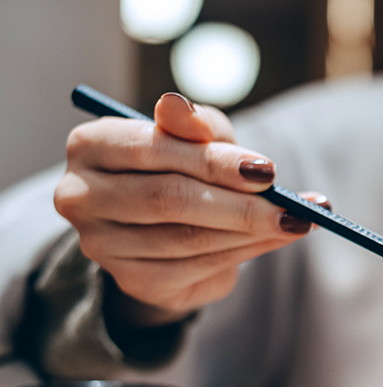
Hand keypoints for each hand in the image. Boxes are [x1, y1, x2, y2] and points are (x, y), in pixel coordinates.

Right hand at [54, 92, 327, 327]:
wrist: (168, 226)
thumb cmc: (183, 166)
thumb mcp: (196, 137)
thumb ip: (194, 123)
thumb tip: (176, 105)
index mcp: (89, 146)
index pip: (151, 149)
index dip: (213, 161)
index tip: (267, 170)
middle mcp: (81, 197)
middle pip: (169, 199)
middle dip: (240, 205)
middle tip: (292, 208)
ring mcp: (102, 245)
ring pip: (189, 238)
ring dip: (251, 232)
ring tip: (296, 222)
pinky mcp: (133, 281)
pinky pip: (198, 268)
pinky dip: (244, 253)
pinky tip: (274, 240)